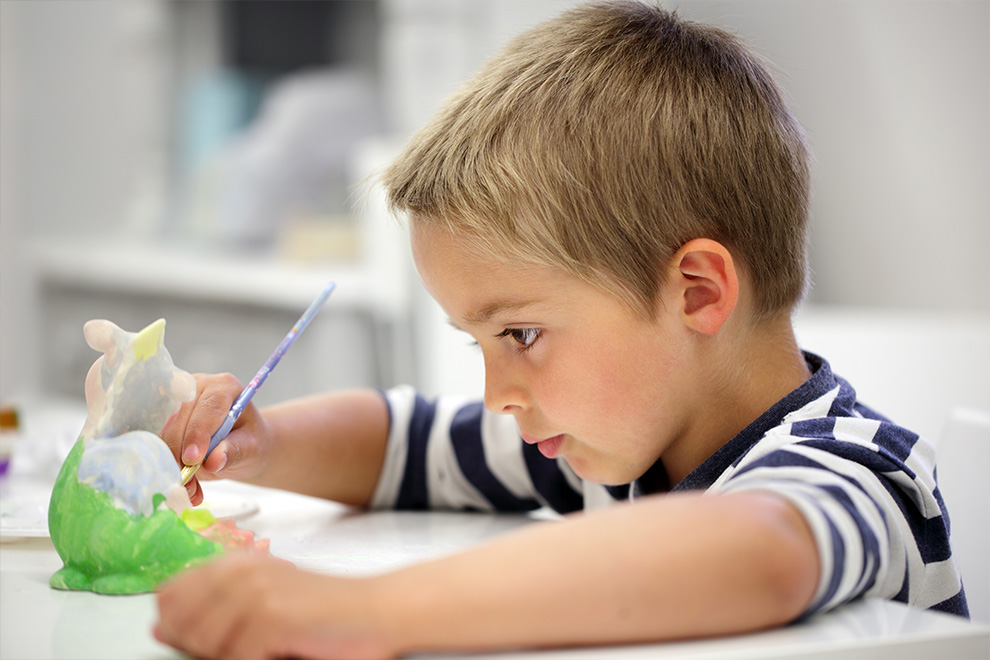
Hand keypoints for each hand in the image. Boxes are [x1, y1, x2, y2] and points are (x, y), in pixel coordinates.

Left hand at [154, 555, 398, 659]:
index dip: (177, 626)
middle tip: (250, 645)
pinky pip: (234, 659)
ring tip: (268, 647)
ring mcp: (254, 594)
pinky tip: (280, 651)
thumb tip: (157, 624)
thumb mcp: (261, 606)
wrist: (377, 612)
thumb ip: (209, 614)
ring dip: (230, 657)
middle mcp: (238, 572)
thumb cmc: (323, 615)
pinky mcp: (271, 619)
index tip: (207, 639)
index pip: (168, 595)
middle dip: (200, 648)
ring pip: (205, 646)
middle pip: (180, 624)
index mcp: (233, 563)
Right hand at [161, 373, 273, 504]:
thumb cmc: (249, 440)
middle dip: (180, 453)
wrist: (240, 443)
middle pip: (180, 418)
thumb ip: (234, 451)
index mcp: (224, 387)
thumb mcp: (251, 447)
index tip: (193, 459)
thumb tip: (213, 461)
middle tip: (187, 483)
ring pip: (163, 431)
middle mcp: (196, 387)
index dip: (198, 433)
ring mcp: (175, 400)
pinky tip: (179, 482)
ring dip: (170, 462)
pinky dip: (164, 463)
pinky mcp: (160, 417)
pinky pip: (155, 440)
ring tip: (188, 489)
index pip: (209, 407)